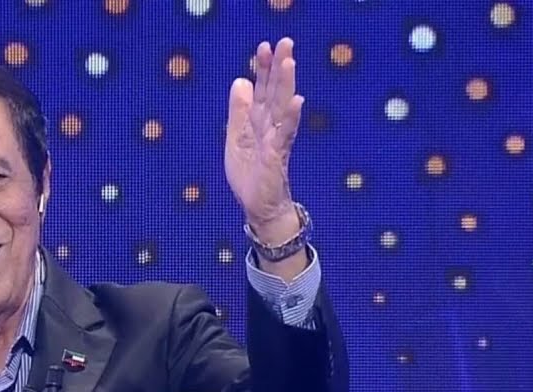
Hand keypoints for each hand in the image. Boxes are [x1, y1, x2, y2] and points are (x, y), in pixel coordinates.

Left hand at [224, 38, 304, 242]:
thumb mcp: (236, 139)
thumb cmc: (250, 176)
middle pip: (275, 92)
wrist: (260, 208)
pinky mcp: (278, 156)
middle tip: (285, 42)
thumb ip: (238, 112)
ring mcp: (276, 140)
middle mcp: (270, 127)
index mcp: (258, 122)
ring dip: (286, 85)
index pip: (261, 90)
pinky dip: (290, 117)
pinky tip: (296, 101)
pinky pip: (286, 134)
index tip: (264, 46)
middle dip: (278, 68)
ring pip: (282, 108)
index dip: (262, 70)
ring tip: (289, 62)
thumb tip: (240, 81)